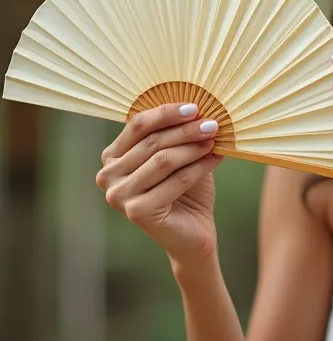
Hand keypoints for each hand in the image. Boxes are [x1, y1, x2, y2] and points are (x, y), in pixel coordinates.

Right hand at [96, 103, 223, 265]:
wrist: (194, 233)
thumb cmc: (186, 189)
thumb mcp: (179, 154)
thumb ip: (177, 133)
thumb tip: (195, 107)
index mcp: (112, 157)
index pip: (137, 125)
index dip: (166, 113)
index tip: (195, 107)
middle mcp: (108, 176)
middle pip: (152, 141)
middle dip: (186, 130)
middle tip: (213, 123)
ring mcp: (119, 196)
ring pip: (164, 159)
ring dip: (194, 147)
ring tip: (215, 140)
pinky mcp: (137, 212)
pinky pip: (175, 179)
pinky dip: (200, 167)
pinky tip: (216, 158)